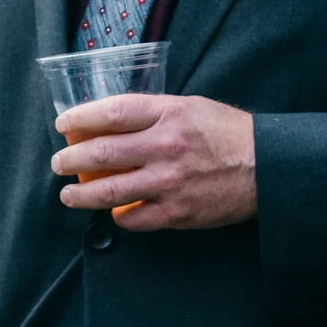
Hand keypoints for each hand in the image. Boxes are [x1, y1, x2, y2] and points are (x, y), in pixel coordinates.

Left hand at [52, 93, 256, 229]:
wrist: (267, 167)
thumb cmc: (230, 133)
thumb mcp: (191, 107)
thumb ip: (154, 114)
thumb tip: (112, 123)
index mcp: (169, 114)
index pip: (111, 113)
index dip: (80, 118)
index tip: (64, 124)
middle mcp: (165, 147)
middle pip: (101, 153)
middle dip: (70, 159)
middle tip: (59, 162)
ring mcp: (169, 182)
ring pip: (109, 192)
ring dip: (81, 194)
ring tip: (68, 194)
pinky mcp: (177, 213)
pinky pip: (134, 219)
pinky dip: (118, 216)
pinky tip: (114, 211)